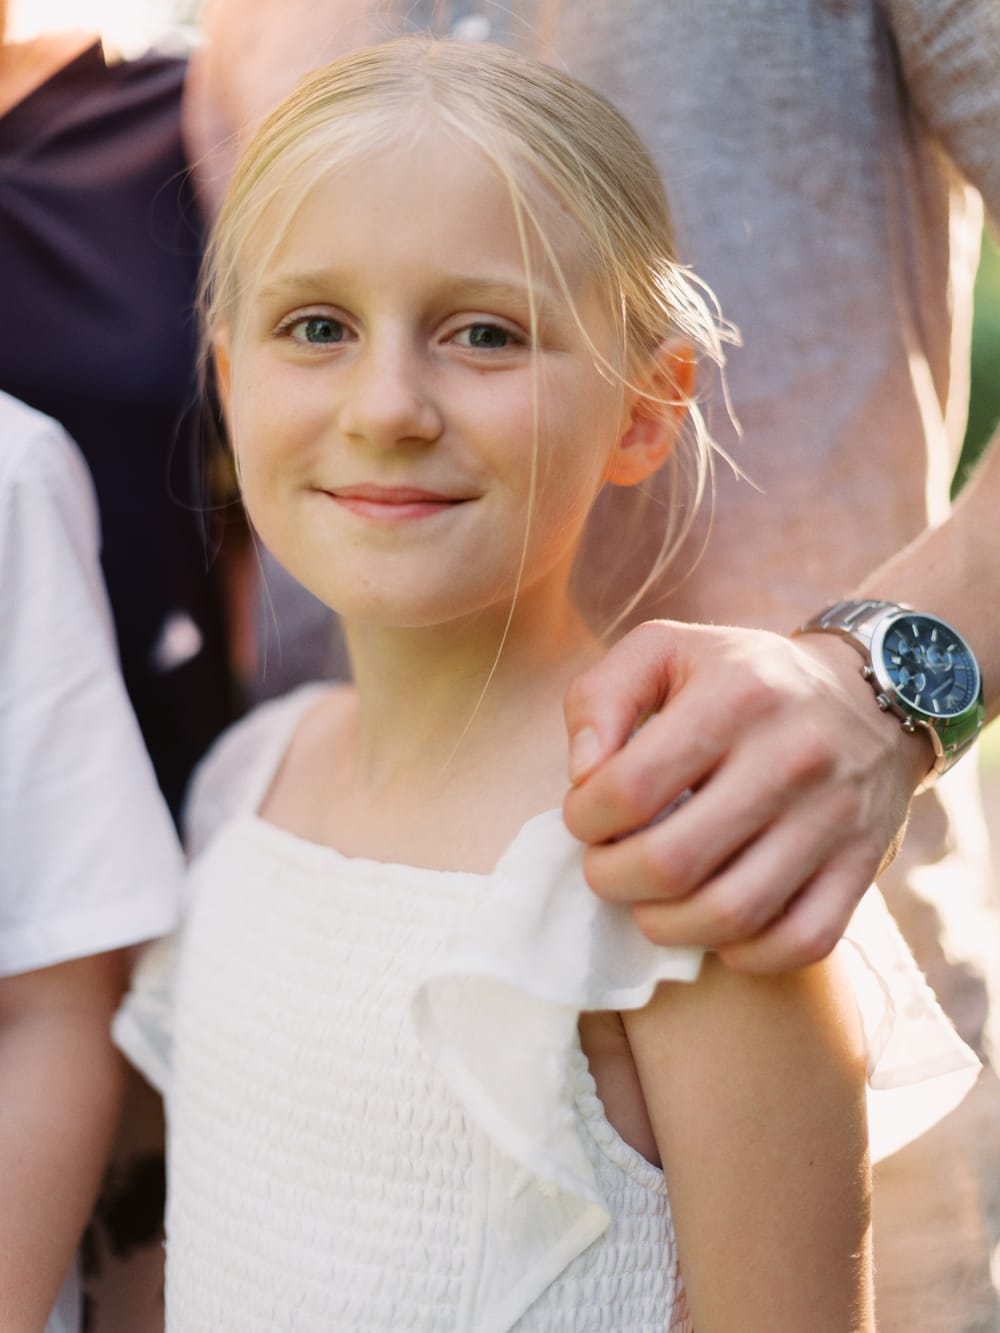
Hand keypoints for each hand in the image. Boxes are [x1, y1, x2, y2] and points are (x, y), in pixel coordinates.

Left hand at [562, 620, 932, 971]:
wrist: (872, 693)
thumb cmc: (743, 677)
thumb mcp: (664, 651)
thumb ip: (601, 699)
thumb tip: (581, 776)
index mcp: (735, 696)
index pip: (630, 788)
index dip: (586, 818)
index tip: (586, 816)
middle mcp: (791, 757)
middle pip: (672, 863)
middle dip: (612, 879)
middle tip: (607, 865)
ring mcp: (833, 817)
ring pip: (731, 915)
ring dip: (665, 924)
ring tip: (649, 899)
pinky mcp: (862, 865)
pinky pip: (799, 942)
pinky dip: (744, 952)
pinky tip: (714, 925)